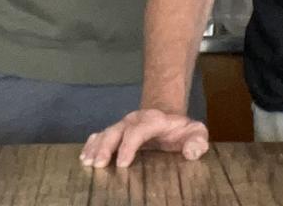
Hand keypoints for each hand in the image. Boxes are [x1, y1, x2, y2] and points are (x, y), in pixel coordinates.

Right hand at [79, 109, 208, 167]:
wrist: (169, 118)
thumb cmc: (182, 131)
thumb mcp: (196, 132)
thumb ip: (197, 141)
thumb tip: (190, 153)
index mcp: (153, 120)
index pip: (138, 131)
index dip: (128, 146)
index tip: (122, 164)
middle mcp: (134, 120)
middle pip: (117, 131)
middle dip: (106, 147)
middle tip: (99, 165)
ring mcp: (123, 124)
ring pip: (106, 132)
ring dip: (96, 147)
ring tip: (87, 162)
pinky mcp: (117, 130)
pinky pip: (101, 135)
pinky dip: (92, 144)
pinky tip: (85, 155)